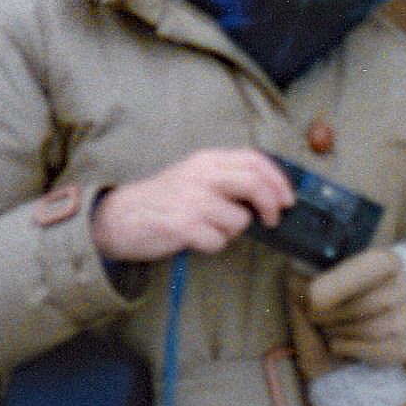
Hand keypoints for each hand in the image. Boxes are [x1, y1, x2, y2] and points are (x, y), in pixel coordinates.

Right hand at [90, 147, 292, 261]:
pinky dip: (212, 245)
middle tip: (273, 220)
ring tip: (208, 228)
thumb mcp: (193, 176)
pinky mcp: (183, 225)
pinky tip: (194, 239)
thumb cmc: (162, 200)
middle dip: (271, 205)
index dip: (278, 179)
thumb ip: (226, 178)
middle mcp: (201, 176)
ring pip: (238, 220)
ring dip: (231, 231)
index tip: (287, 198)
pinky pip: (218, 241)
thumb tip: (270, 193)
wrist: (118, 217)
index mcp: (206, 160)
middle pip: (255, 184)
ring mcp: (192, 200)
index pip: (255, 160)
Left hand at [305, 244, 405, 365]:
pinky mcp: (403, 348)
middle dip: (325, 313)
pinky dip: (342, 346)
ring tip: (329, 326)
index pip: (362, 272)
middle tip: (314, 314)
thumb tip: (293, 273)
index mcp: (387, 262)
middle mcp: (403, 289)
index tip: (311, 296)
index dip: (333, 286)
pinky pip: (363, 350)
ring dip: (333, 331)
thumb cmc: (352, 293)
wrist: (383, 322)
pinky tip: (340, 340)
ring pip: (360, 329)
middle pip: (356, 306)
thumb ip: (313, 272)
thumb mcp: (336, 273)